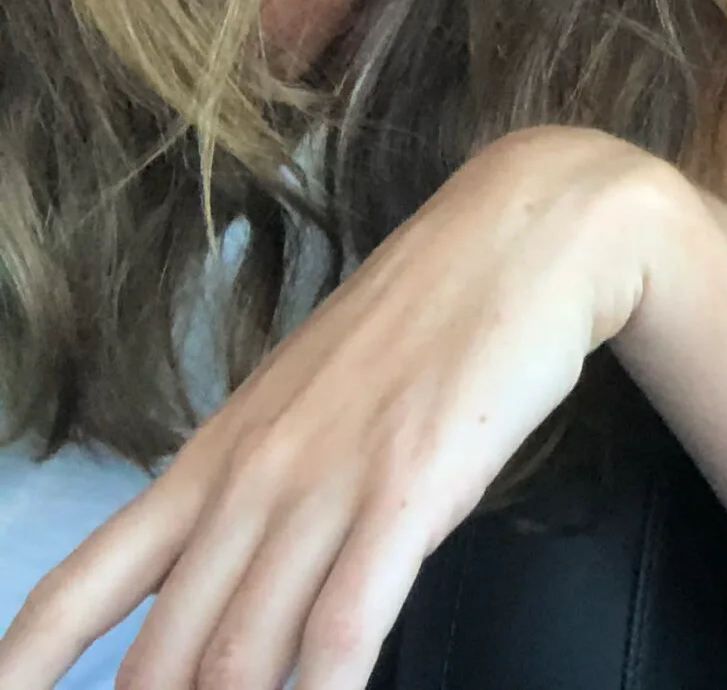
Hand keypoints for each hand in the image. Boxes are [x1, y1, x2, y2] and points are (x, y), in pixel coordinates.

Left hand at [0, 127, 672, 689]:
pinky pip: (347, 626)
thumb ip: (267, 483)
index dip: (27, 662)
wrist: (521, 235)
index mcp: (214, 456)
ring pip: (244, 654)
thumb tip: (238, 569)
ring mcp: (325, 487)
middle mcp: (250, 480)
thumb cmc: (425, 316)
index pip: (84, 584)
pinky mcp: (407, 492)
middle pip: (165, 652)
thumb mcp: (310, 395)